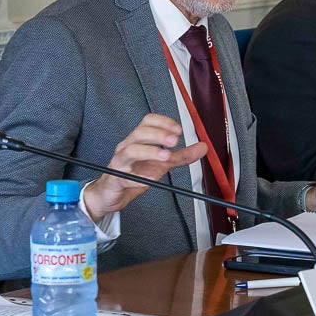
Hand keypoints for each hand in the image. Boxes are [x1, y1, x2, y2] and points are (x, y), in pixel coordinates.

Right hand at [81, 113, 208, 221]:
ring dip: (149, 151)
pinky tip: (150, 179)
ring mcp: (120, 163)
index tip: (179, 130)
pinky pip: (125, 177)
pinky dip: (138, 178)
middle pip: (139, 133)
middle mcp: (127, 147)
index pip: (147, 122)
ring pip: (130, 151)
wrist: (112, 193)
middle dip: (158, 135)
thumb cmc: (134, 173)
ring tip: (165, 156)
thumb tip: (203, 147)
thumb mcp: (161, 163)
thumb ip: (181, 155)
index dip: (163, 123)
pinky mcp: (116, 180)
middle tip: (175, 141)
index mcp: (138, 140)